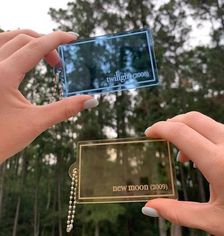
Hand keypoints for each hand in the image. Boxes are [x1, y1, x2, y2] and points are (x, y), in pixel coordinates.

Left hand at [0, 29, 97, 162]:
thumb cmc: (2, 140)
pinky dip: (15, 47)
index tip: (72, 37)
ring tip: (45, 56)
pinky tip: (25, 59)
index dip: (56, 39)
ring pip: (6, 38)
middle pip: (22, 38)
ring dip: (29, 42)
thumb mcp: (36, 123)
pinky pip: (0, 48)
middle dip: (46, 45)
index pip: (34, 47)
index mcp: (3, 76)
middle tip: (59, 64)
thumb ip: (66, 109)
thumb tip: (91, 101)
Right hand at [142, 112, 223, 235]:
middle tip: (159, 136)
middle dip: (171, 123)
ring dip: (186, 130)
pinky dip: (200, 134)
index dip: (160, 129)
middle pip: (192, 118)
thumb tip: (150, 208)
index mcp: (220, 164)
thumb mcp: (215, 220)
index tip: (149, 133)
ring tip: (180, 153)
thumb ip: (178, 213)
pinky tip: (200, 154)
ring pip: (205, 122)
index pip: (181, 132)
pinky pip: (217, 129)